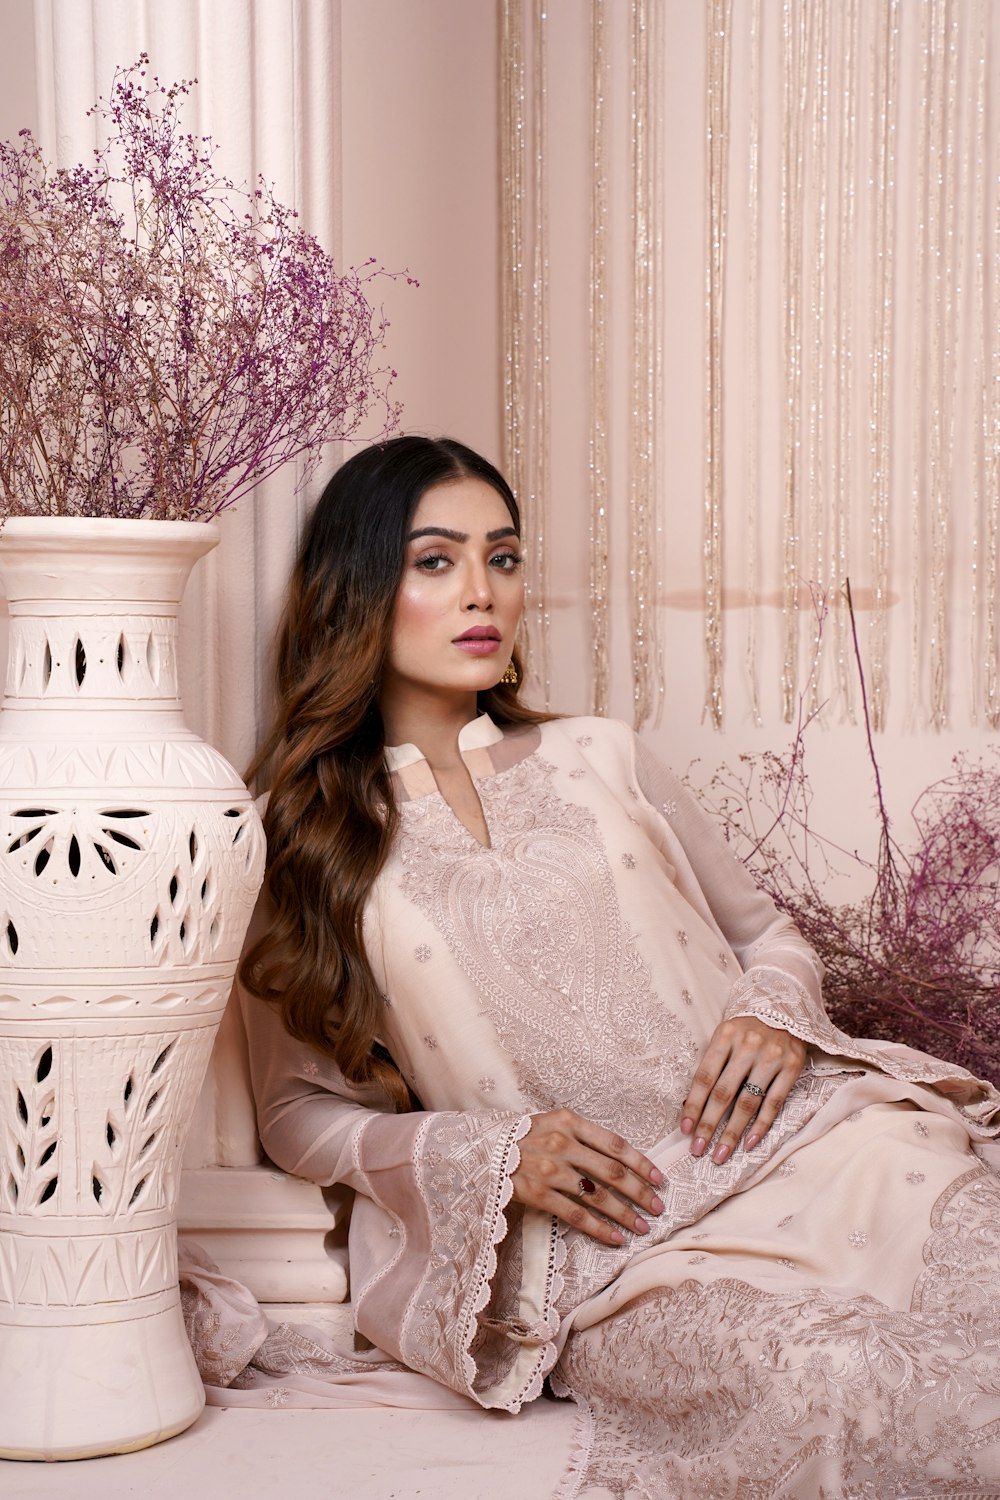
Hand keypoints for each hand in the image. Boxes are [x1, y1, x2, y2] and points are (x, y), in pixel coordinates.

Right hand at [510, 1108, 664, 1246]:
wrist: (482, 1150)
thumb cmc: (523, 1137)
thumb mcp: (553, 1123)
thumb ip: (583, 1137)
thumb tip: (621, 1161)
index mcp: (569, 1122)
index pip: (615, 1144)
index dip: (641, 1163)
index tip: (659, 1179)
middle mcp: (562, 1144)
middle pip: (612, 1172)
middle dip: (640, 1192)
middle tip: (658, 1207)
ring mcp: (549, 1170)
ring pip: (598, 1196)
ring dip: (625, 1214)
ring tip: (642, 1227)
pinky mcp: (537, 1194)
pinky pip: (576, 1215)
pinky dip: (599, 1229)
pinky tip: (615, 1239)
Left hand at [680, 1017, 805, 1164]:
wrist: (785, 1009)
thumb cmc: (746, 1030)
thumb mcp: (725, 1036)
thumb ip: (712, 1065)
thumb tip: (689, 1105)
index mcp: (725, 1036)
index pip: (705, 1077)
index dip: (693, 1105)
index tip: (684, 1130)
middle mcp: (748, 1046)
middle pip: (724, 1093)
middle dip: (709, 1125)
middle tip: (698, 1150)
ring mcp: (771, 1057)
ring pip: (748, 1103)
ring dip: (732, 1133)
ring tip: (720, 1155)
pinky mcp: (791, 1068)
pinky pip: (774, 1103)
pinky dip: (761, 1126)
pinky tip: (749, 1144)